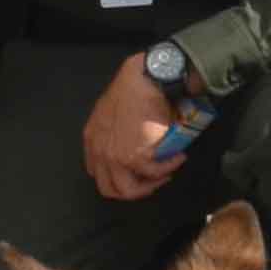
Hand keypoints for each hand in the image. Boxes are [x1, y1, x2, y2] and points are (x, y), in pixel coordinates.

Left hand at [80, 52, 189, 203]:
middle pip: (110, 188)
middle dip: (134, 188)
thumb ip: (114, 132)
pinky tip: (177, 157)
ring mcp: (116, 157)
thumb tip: (132, 144)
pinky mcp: (137, 157)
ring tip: (167, 170)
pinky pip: (156, 173)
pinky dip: (170, 166)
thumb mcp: (112, 111)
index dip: (117, 176)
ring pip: (130, 190)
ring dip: (151, 183)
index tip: (133, 173)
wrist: (147, 79)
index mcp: (93, 138)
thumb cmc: (134, 87)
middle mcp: (100, 151)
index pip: (97, 171)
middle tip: (151, 180)